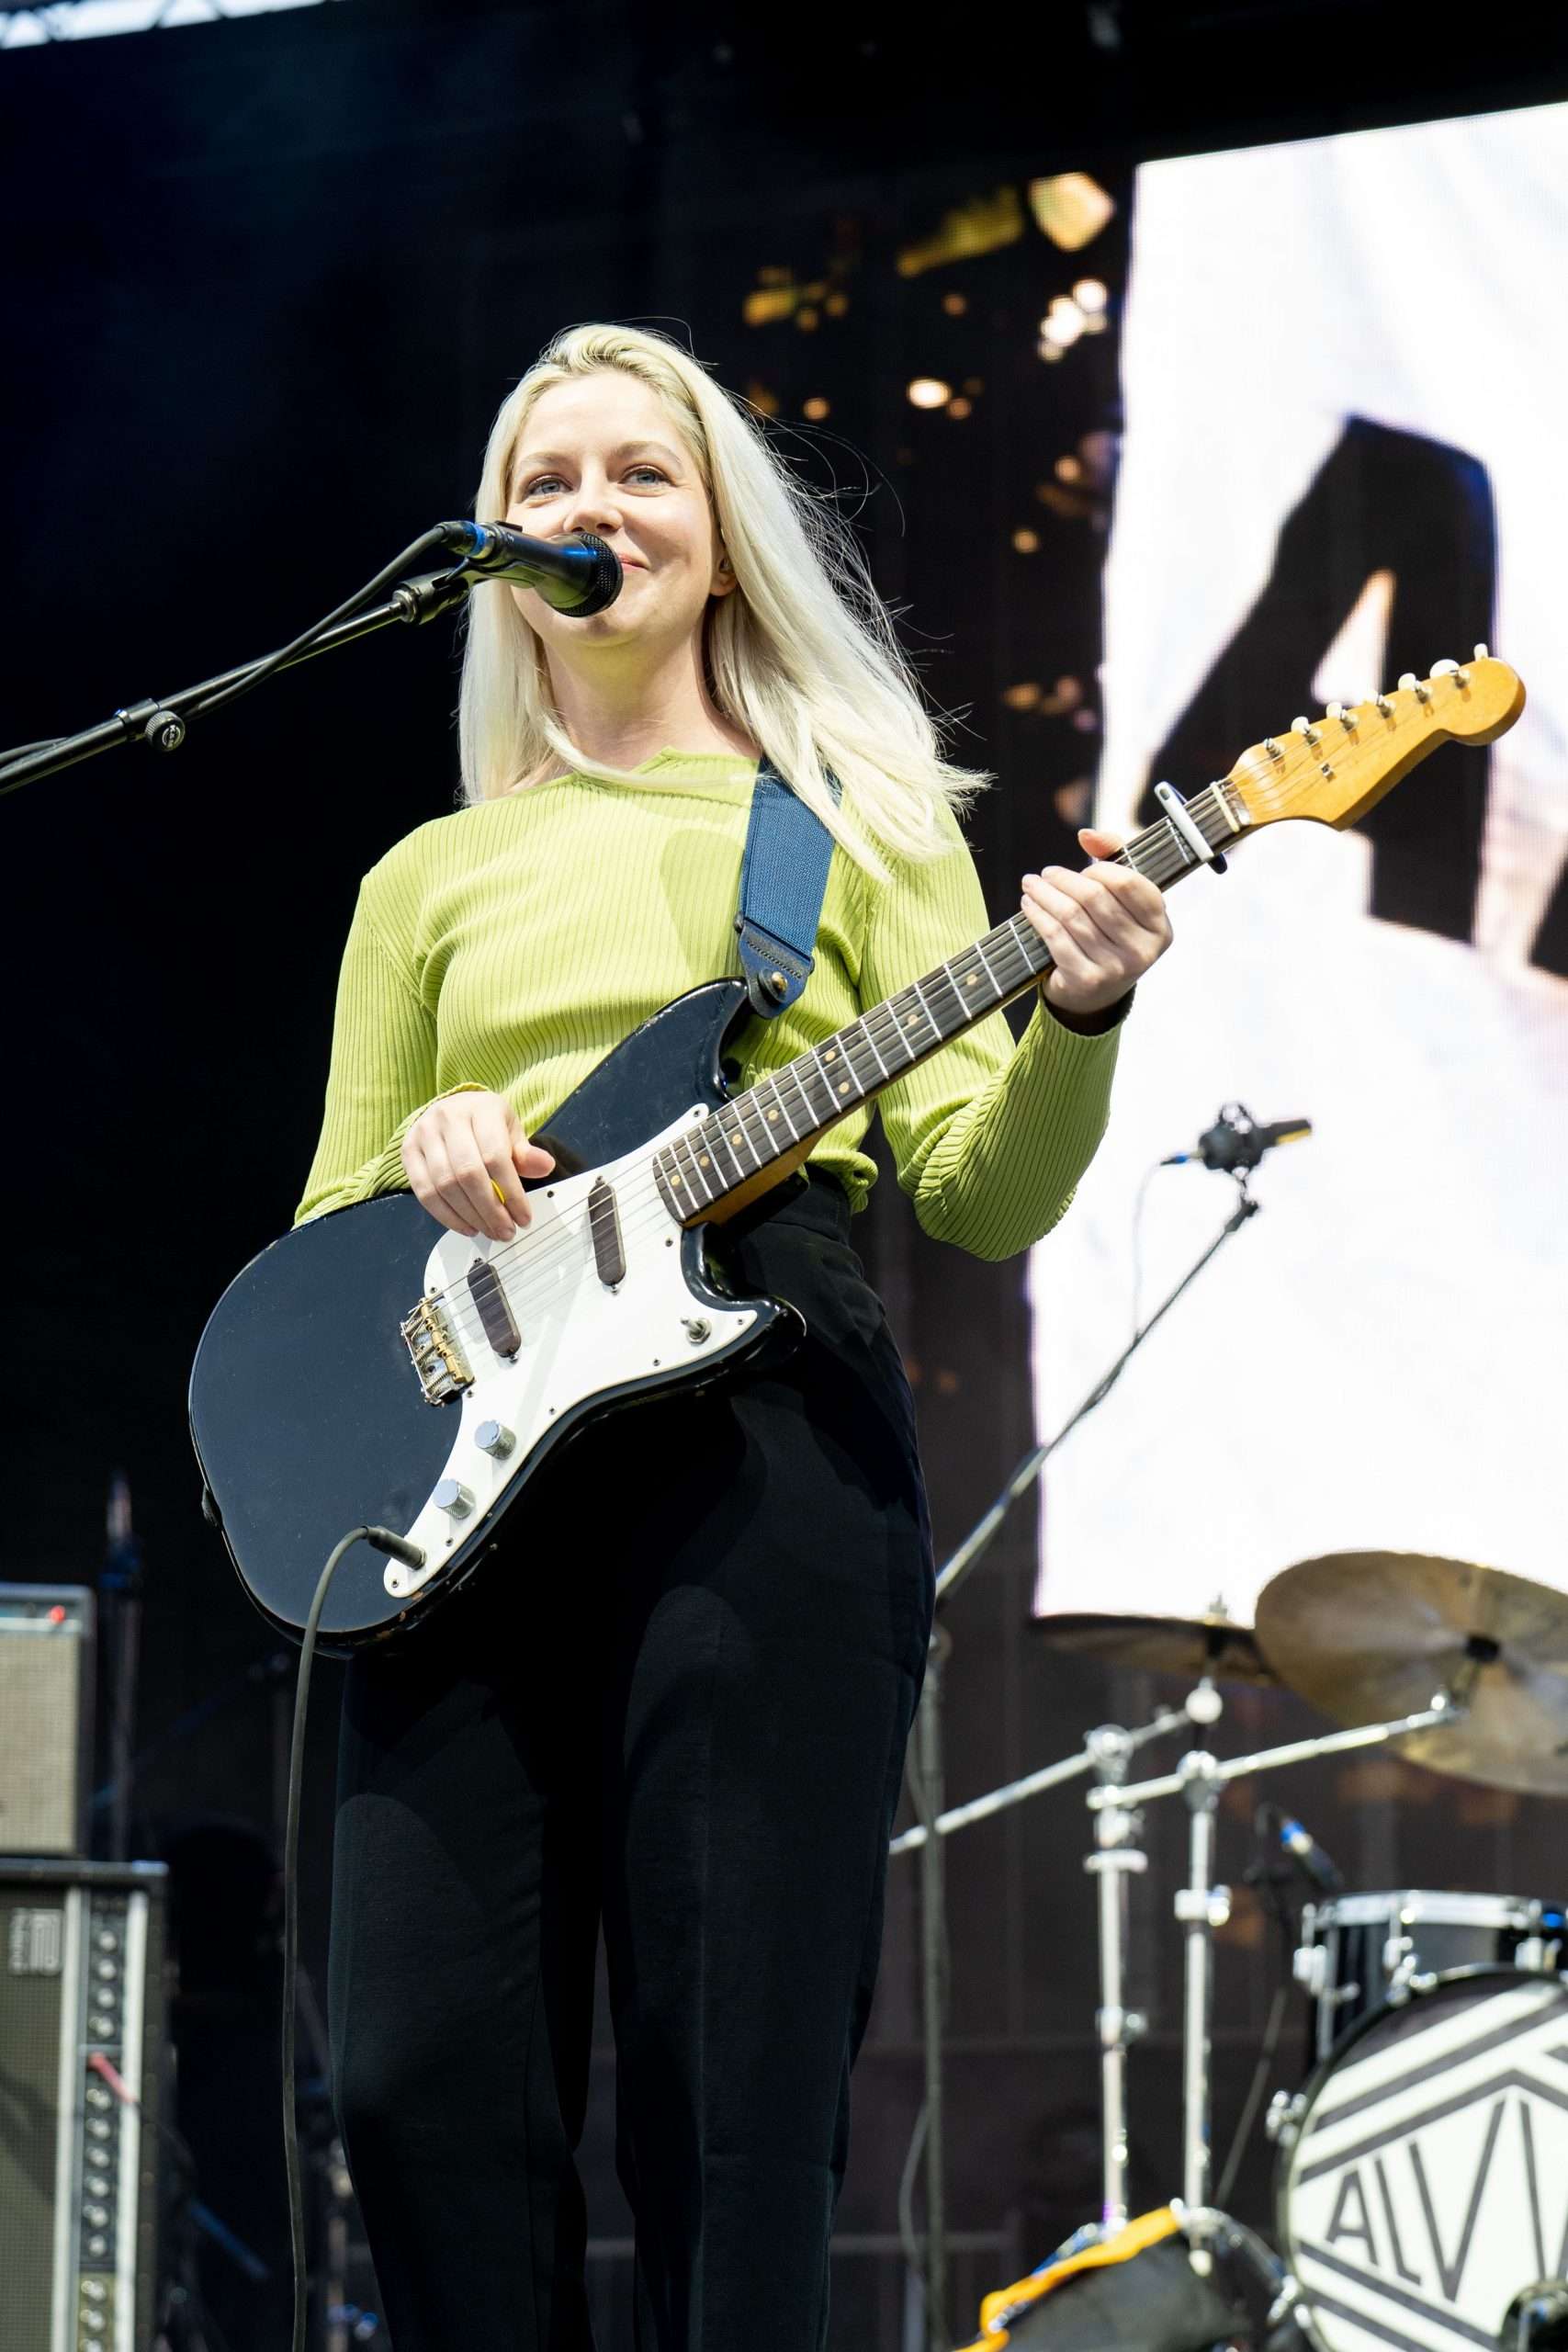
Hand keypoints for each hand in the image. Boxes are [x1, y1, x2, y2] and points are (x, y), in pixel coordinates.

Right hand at [400, 1090, 554, 1241]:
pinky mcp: (408, 1152)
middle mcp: (447, 1118)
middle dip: (490, 1210)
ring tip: (489, 1231)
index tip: (523, 1217)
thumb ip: (526, 1153)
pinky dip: (447, 1216)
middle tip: (506, 1231)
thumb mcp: (510, 1130)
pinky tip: (467, 1226)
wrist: (451, 1109)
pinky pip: (424, 1192)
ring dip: (470, 1216)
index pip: (495, 1156)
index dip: (511, 1192)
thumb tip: (545, 1166)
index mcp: (480, 1108)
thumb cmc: (485, 1123)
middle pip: (468, 1174)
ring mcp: (423, 1134)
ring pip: (445, 1186)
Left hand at [1021, 826, 1171, 1019]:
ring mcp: (1116, 968)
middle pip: (1095, 898)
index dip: (1100, 870)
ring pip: (1071, 916)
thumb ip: (1113, 856)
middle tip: (1046, 873)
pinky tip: (1028, 905)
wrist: (1096, 995)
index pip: (1130, 883)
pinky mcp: (1087, 980)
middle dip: (1064, 879)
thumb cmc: (1110, 935)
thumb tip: (1086, 834)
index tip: (1083, 870)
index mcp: (1160, 926)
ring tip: (1031, 884)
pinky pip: (1056, 937)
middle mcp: (1143, 950)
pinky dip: (1037, 916)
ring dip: (1045, 895)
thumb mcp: (1123, 899)